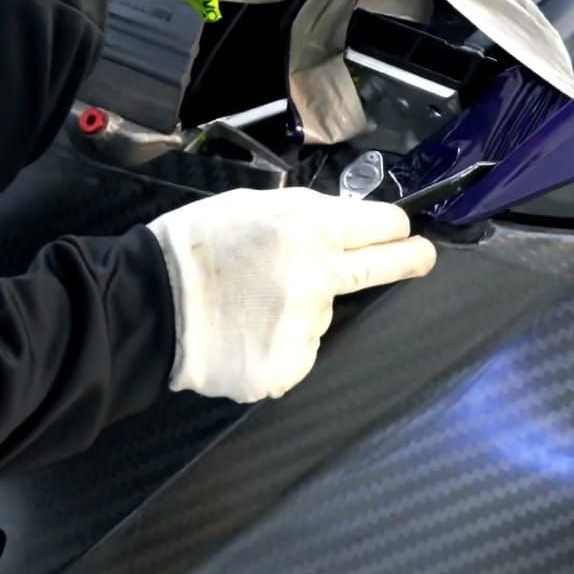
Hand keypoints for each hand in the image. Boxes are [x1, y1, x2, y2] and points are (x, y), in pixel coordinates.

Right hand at [147, 187, 435, 401]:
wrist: (149, 303)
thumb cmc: (198, 245)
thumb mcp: (256, 205)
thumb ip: (308, 217)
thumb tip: (349, 226)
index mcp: (311, 228)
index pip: (383, 225)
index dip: (393, 226)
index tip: (399, 231)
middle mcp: (318, 277)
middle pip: (385, 268)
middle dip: (411, 259)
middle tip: (423, 257)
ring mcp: (305, 326)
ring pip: (323, 316)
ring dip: (301, 311)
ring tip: (251, 305)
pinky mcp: (287, 367)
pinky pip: (298, 352)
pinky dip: (280, 345)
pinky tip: (246, 334)